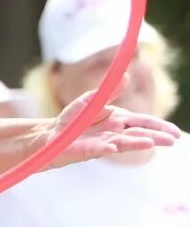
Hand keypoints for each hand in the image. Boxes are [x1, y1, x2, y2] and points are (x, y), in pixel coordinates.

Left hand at [46, 79, 180, 167]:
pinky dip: (106, 148)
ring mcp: (104, 142)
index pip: (142, 122)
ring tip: (151, 143)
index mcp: (118, 120)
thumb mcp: (91, 101)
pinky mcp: (89, 150)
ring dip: (137, 143)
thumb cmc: (73, 118)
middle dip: (156, 137)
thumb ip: (109, 92)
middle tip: (173, 141)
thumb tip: (125, 76)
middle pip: (139, 134)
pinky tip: (113, 148)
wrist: (53, 134)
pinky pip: (99, 148)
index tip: (175, 132)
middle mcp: (114, 132)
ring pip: (124, 143)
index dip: (158, 126)